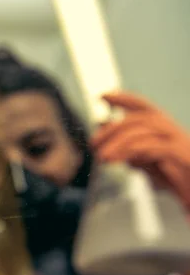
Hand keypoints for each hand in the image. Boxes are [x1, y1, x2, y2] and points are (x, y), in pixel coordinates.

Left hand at [92, 92, 189, 212]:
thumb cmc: (174, 178)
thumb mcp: (145, 160)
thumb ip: (125, 143)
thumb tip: (101, 124)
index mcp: (163, 129)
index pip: (143, 106)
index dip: (124, 98)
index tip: (102, 96)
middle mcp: (173, 131)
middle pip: (140, 119)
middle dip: (113, 129)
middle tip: (93, 144)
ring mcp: (181, 143)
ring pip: (148, 131)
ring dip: (120, 143)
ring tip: (102, 157)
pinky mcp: (186, 158)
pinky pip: (161, 148)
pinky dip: (139, 151)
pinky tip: (123, 161)